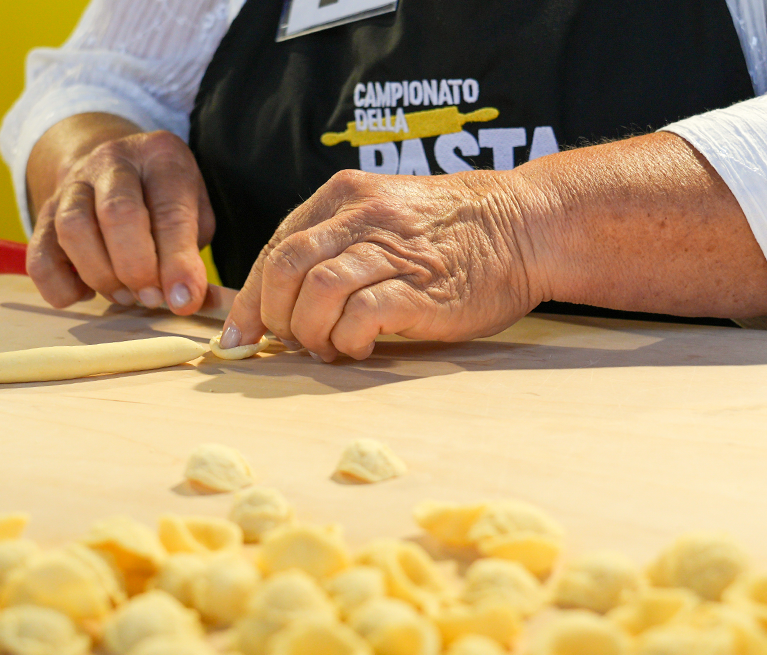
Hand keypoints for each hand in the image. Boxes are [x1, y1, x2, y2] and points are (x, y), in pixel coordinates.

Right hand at [27, 127, 214, 313]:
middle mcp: (112, 162)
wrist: (114, 168)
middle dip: (136, 268)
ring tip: (125, 295)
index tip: (183, 300)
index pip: (169, 212)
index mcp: (160, 158)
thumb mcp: (195, 214)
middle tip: (152, 297)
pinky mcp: (44, 213)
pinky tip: (86, 292)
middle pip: (116, 213)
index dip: (177, 263)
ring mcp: (72, 185)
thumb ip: (190, 253)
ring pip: (73, 230)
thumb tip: (183, 298)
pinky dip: (61, 286)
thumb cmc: (164, 200)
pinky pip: (40, 257)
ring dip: (101, 276)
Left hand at [221, 169, 550, 361]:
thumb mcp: (386, 214)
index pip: (276, 248)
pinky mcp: (419, 289)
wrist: (527, 226)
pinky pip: (359, 317)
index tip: (240, 336)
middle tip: (289, 343)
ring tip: (328, 348)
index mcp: (346, 195)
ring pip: (315, 293)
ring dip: (310, 333)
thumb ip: (337, 242)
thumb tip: (285, 298)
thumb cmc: (455, 232)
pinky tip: (360, 348)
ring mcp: (391, 251)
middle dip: (274, 317)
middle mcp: (362, 216)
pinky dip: (347, 340)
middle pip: (285, 268)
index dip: (251, 298)